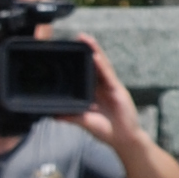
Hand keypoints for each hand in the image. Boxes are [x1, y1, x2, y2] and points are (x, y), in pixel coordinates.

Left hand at [76, 37, 138, 151]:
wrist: (124, 140)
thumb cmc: (107, 131)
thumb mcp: (85, 122)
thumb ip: (71, 117)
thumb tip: (53, 114)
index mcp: (95, 93)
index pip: (86, 73)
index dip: (80, 61)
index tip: (70, 50)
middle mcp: (103, 87)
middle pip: (94, 65)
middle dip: (87, 51)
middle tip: (77, 37)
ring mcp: (110, 87)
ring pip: (101, 65)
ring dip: (94, 51)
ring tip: (86, 38)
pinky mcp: (117, 90)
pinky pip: (108, 75)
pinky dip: (101, 65)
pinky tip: (95, 55)